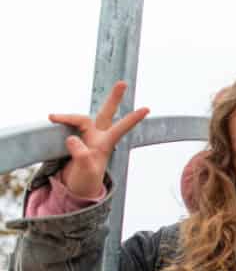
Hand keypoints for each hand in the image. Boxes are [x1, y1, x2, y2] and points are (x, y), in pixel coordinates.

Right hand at [49, 81, 148, 197]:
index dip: (132, 118)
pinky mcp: (75, 138)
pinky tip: (53, 119)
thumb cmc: (87, 179)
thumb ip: (81, 156)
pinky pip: (69, 125)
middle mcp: (98, 136)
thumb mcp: (86, 171)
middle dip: (114, 98)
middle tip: (122, 83)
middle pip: (106, 113)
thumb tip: (72, 139)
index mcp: (106, 144)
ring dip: (68, 116)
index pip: (121, 128)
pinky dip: (62, 121)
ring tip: (52, 117)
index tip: (147, 109)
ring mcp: (87, 136)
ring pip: (82, 119)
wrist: (77, 186)